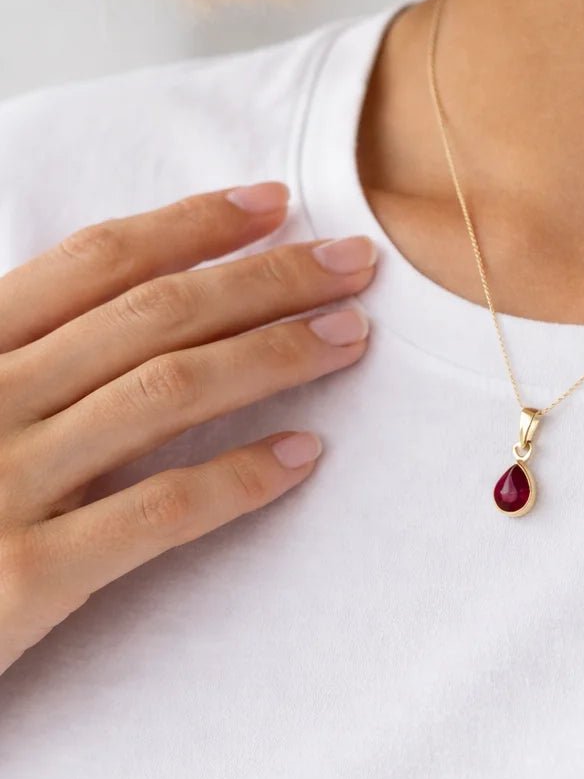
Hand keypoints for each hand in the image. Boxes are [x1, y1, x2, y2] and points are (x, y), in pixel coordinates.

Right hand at [0, 182, 375, 673]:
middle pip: (153, 314)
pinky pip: (157, 510)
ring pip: (167, 392)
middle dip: (265, 279)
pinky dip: (239, 477)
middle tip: (353, 262)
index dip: (193, 225)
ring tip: (352, 336)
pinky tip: (304, 454)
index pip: (96, 260)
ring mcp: (4, 482)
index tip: (275, 203)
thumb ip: (19, 355)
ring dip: (274, 355)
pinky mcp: (25, 576)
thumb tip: (119, 309)